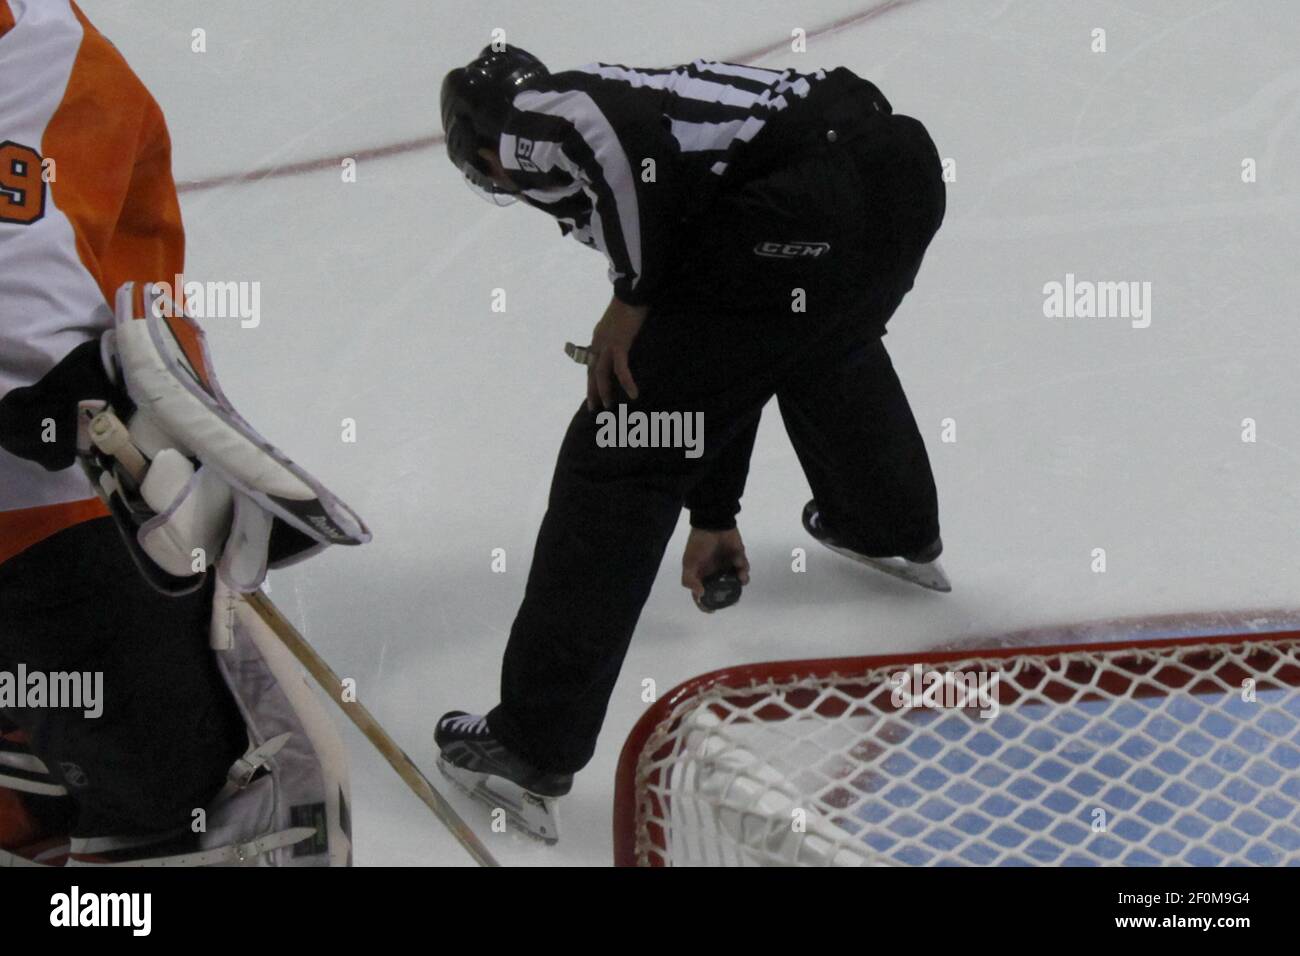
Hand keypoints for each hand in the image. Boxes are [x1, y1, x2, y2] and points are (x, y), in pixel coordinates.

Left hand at [586, 295, 647, 410]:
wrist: (633, 291)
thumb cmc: (630, 303)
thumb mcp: (618, 321)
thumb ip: (617, 333)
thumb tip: (623, 341)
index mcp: (598, 337)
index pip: (591, 362)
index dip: (590, 379)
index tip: (592, 393)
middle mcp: (598, 342)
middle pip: (591, 371)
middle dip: (592, 391)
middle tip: (594, 408)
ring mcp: (607, 344)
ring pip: (601, 374)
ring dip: (603, 391)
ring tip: (608, 405)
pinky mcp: (619, 345)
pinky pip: (621, 369)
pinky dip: (626, 382)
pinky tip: (633, 394)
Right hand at [681, 527, 750, 603]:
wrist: (713, 523)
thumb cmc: (699, 543)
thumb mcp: (689, 562)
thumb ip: (690, 579)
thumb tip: (700, 595)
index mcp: (701, 576)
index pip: (702, 595)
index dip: (706, 604)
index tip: (712, 610)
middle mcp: (715, 574)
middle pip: (723, 591)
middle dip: (730, 596)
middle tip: (735, 598)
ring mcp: (727, 566)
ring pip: (737, 582)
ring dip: (740, 581)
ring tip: (740, 576)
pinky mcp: (738, 558)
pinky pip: (743, 568)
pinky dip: (743, 567)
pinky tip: (738, 562)